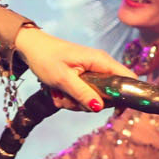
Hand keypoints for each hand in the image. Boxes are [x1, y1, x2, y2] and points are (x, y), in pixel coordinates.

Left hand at [13, 26, 134, 111]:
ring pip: (95, 97)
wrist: (30, 47)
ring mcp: (92, 71)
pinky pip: (85, 93)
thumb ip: (82, 93)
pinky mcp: (84, 77)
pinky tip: (58, 94)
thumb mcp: (62, 78)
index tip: (115, 111)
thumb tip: (99, 107)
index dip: (127, 96)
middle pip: (110, 94)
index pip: (128, 78)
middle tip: (69, 100)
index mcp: (101, 61)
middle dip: (90, 103)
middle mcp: (100, 66)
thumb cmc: (45, 58)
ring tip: (59, 95)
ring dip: (76, 102)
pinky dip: (72, 98)